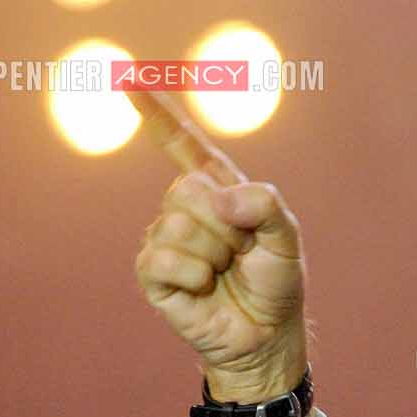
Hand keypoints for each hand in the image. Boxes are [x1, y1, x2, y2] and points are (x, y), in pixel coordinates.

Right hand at [131, 91, 306, 400]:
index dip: (158, 115)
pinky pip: (162, 258)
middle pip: (186, 190)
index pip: (184, 145)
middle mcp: (186, 208)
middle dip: (224, 226)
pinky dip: (193, 274)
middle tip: (238, 253)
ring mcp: (165, 239)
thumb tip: (220, 201)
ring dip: (212, 254)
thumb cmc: (275, 284)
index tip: (131, 81)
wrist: (267, 335)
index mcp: (217, 188)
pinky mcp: (153, 273)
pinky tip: (203, 288)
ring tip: (222, 273)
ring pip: (176, 225)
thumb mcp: (286, 236)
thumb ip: (264, 204)